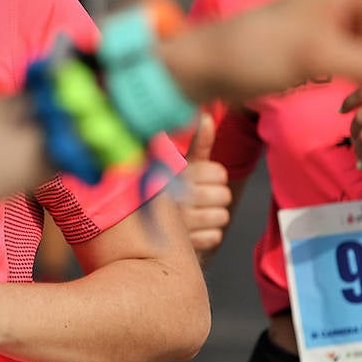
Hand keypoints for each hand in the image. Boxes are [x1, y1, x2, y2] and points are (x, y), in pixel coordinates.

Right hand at [176, 113, 232, 254]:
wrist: (138, 226)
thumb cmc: (166, 186)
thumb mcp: (180, 163)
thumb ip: (198, 143)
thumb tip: (207, 117)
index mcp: (177, 172)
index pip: (219, 174)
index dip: (215, 176)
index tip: (201, 178)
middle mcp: (178, 196)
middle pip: (224, 196)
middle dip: (216, 196)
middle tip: (199, 196)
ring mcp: (181, 222)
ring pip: (222, 217)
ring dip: (213, 216)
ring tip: (196, 212)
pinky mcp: (185, 243)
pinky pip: (215, 236)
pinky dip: (208, 234)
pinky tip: (194, 228)